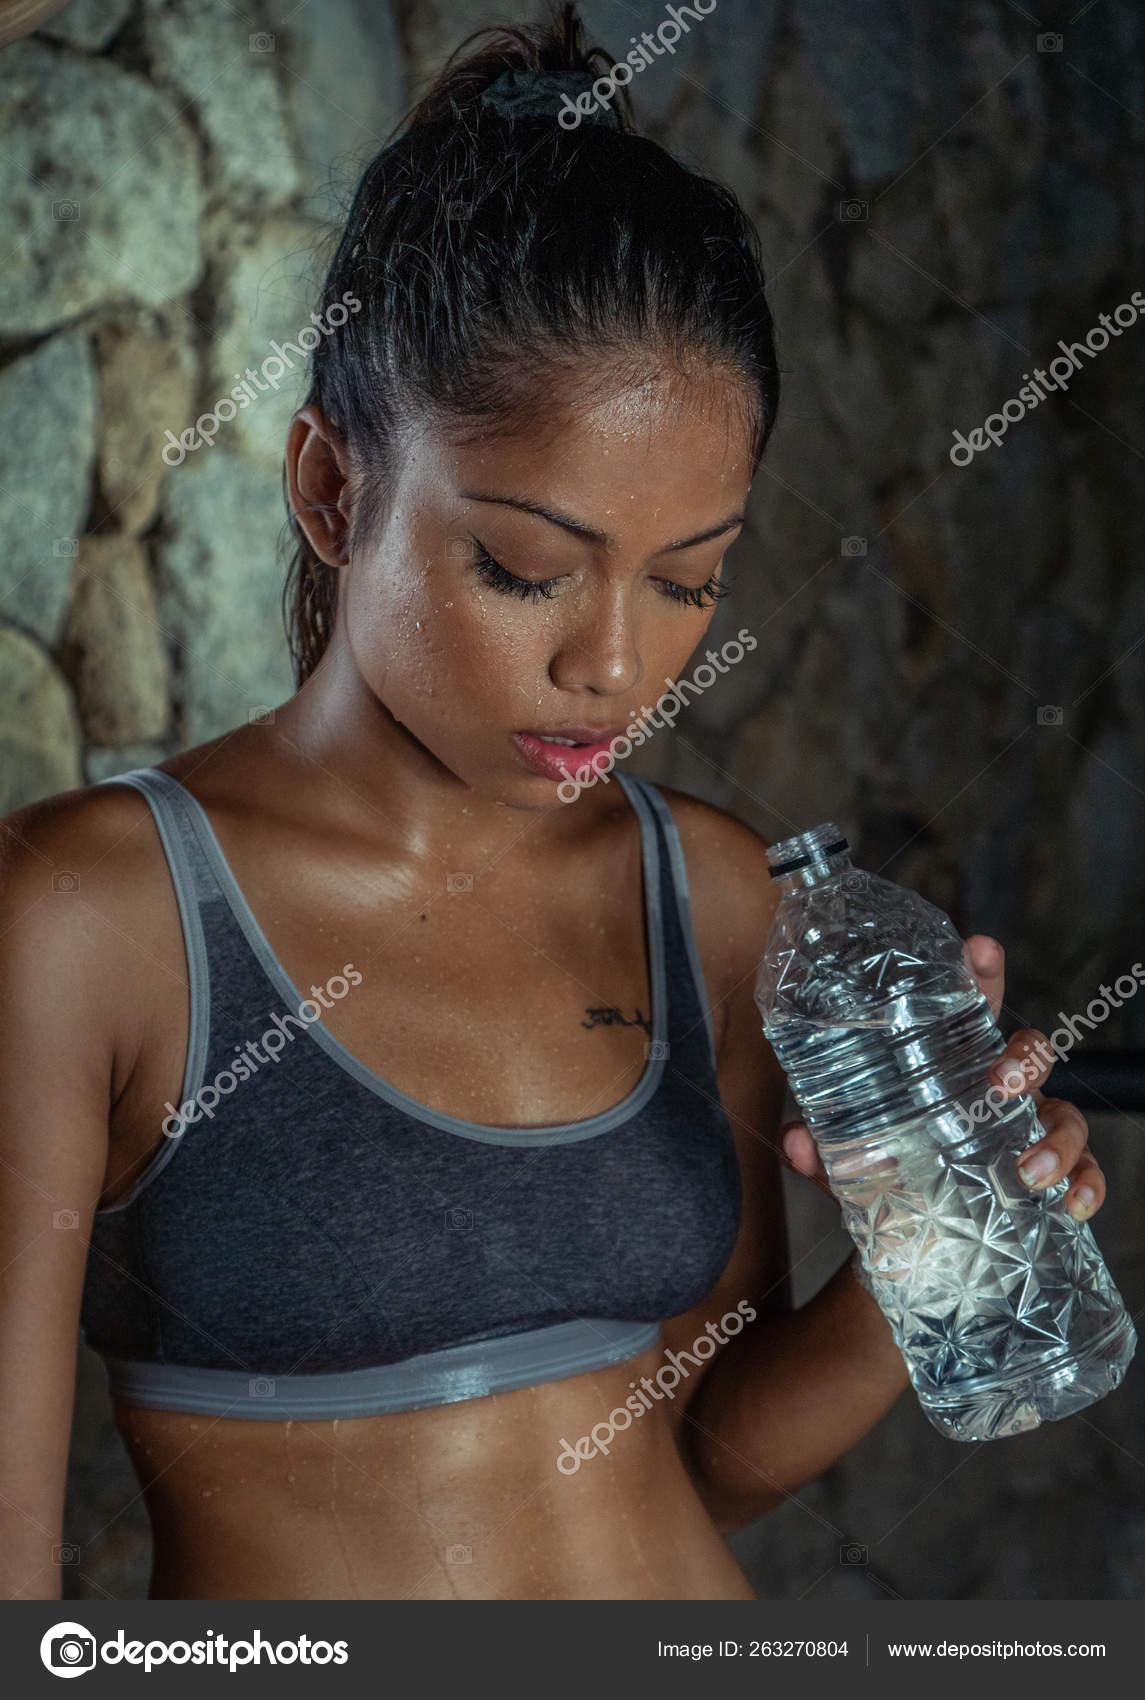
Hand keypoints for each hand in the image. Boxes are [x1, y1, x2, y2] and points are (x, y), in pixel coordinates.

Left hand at [778, 935, 1104, 1221]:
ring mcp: (1027, 1134)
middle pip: (1030, 1054)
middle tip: (998, 1077)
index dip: (981, 974)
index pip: (971, 1009)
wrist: (912, 1243)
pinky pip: (1084, 1174)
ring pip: (1066, 1115)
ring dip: (1057, 1139)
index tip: (979, 948)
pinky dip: (1087, 1185)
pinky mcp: (1046, 1180)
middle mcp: (997, 1093)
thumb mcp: (849, 1161)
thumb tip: (797, 1142)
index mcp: (953, 1067)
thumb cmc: (888, 1178)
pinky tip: (1072, 1204)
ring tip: (1028, 1171)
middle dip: (1024, 1058)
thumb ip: (823, 1149)